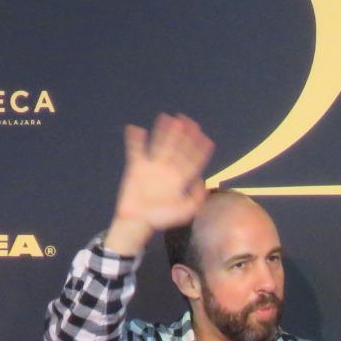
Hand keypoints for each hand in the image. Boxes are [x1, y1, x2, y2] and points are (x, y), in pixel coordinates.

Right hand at [105, 113, 214, 255]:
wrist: (137, 222)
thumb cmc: (160, 218)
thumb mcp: (185, 212)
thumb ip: (196, 198)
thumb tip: (201, 180)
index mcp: (180, 179)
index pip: (192, 160)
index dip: (199, 149)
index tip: (205, 138)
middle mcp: (168, 170)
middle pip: (178, 148)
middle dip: (184, 135)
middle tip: (189, 121)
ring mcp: (152, 167)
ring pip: (160, 145)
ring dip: (164, 132)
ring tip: (168, 118)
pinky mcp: (136, 168)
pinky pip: (135, 151)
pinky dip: (135, 140)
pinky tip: (135, 129)